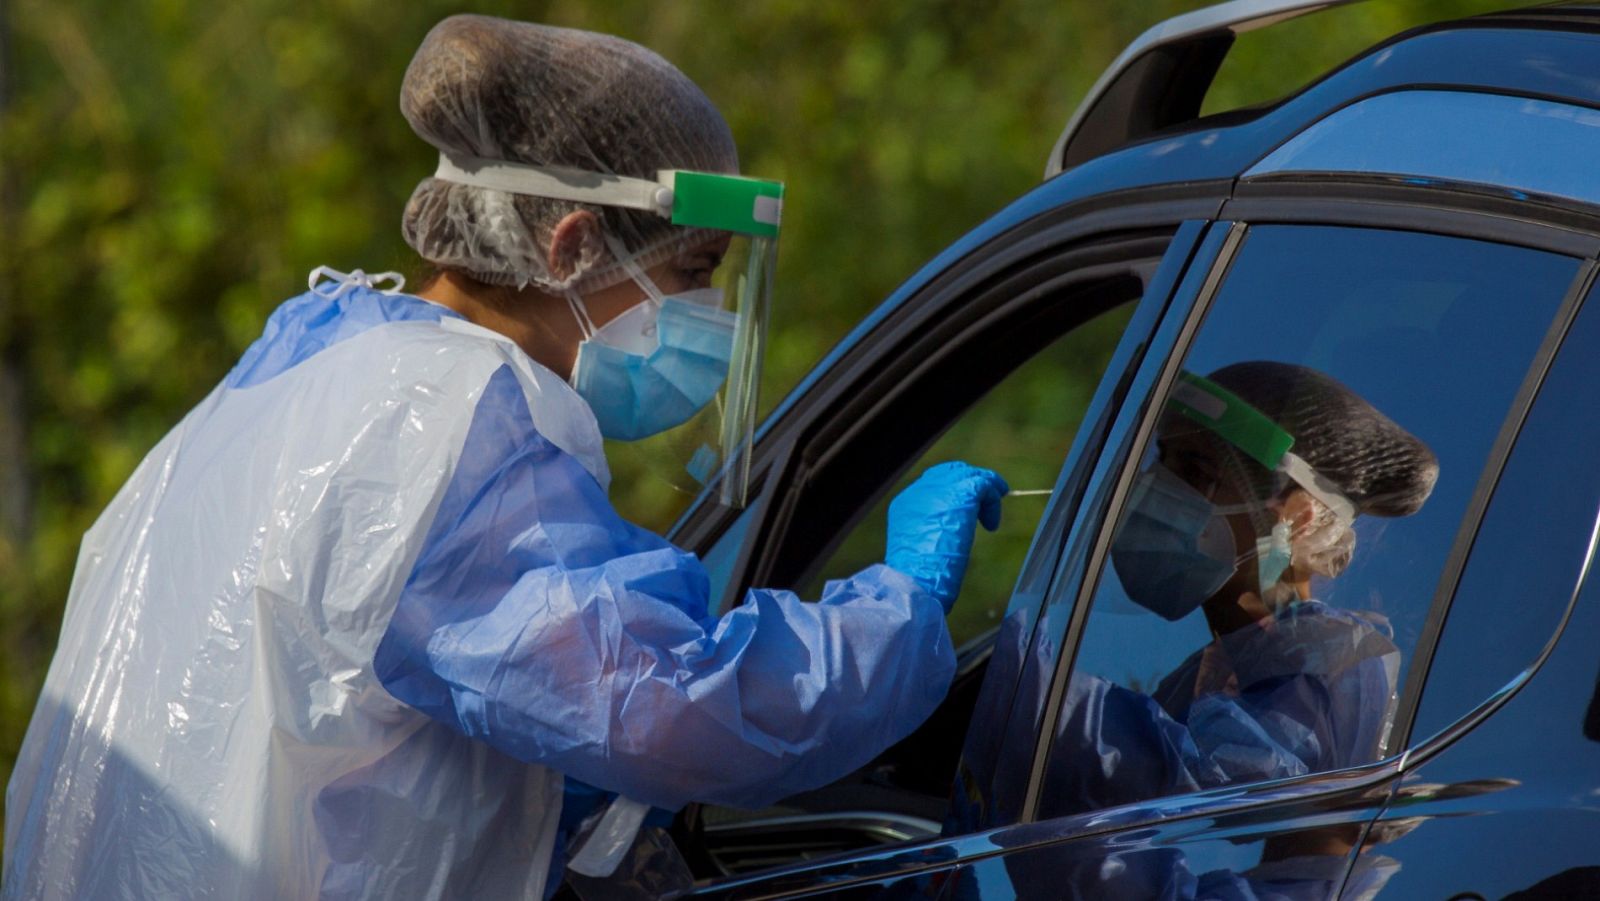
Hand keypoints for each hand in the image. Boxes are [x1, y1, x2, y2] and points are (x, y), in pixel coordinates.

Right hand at [885, 462, 1009, 612]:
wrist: (916, 579)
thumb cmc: (917, 577)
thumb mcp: (917, 549)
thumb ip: (930, 532)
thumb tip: (949, 532)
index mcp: (905, 503)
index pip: (932, 484)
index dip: (951, 492)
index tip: (967, 508)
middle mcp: (920, 491)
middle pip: (950, 472)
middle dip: (970, 483)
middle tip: (986, 500)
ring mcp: (940, 490)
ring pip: (969, 475)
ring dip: (986, 491)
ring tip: (996, 508)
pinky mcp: (961, 495)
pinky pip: (984, 485)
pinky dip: (993, 502)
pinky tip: (992, 523)